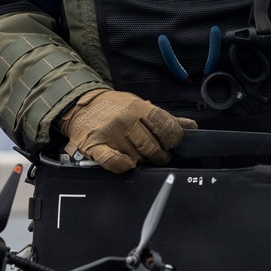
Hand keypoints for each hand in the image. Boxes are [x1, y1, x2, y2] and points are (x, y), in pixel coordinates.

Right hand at [57, 88, 196, 174]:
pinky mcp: (95, 147)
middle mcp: (125, 120)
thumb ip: (164, 118)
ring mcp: (110, 134)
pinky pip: (114, 162)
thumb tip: (191, 127)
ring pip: (137, 158)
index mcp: (138, 108)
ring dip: (142, 161)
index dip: (173, 139)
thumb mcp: (140, 105)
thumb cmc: (113, 107)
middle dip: (159, 154)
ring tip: (139, 154)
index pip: (165, 127)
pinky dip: (124, 165)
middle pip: (153, 147)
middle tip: (157, 153)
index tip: (171, 143)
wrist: (80, 105)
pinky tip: (128, 162)